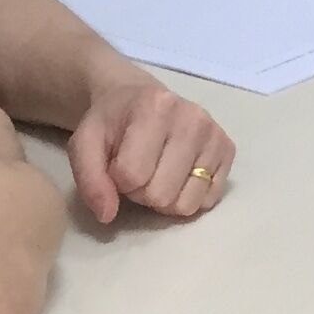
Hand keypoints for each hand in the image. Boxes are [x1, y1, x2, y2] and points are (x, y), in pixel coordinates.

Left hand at [65, 74, 235, 226]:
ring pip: (186, 204)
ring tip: (157, 173)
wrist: (138, 99)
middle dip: (141, 191)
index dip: (116, 179)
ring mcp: (215, 135)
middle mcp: (193, 118)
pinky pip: (208, 201)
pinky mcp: (228, 150)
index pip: (132, 176)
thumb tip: (107, 215)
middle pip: (161, 195)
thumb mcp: (84, 144)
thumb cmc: (111, 123)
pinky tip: (177, 174)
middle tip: (137, 170)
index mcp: (155, 108)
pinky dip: (187, 196)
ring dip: (164, 198)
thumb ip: (88, 179)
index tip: (116, 162)